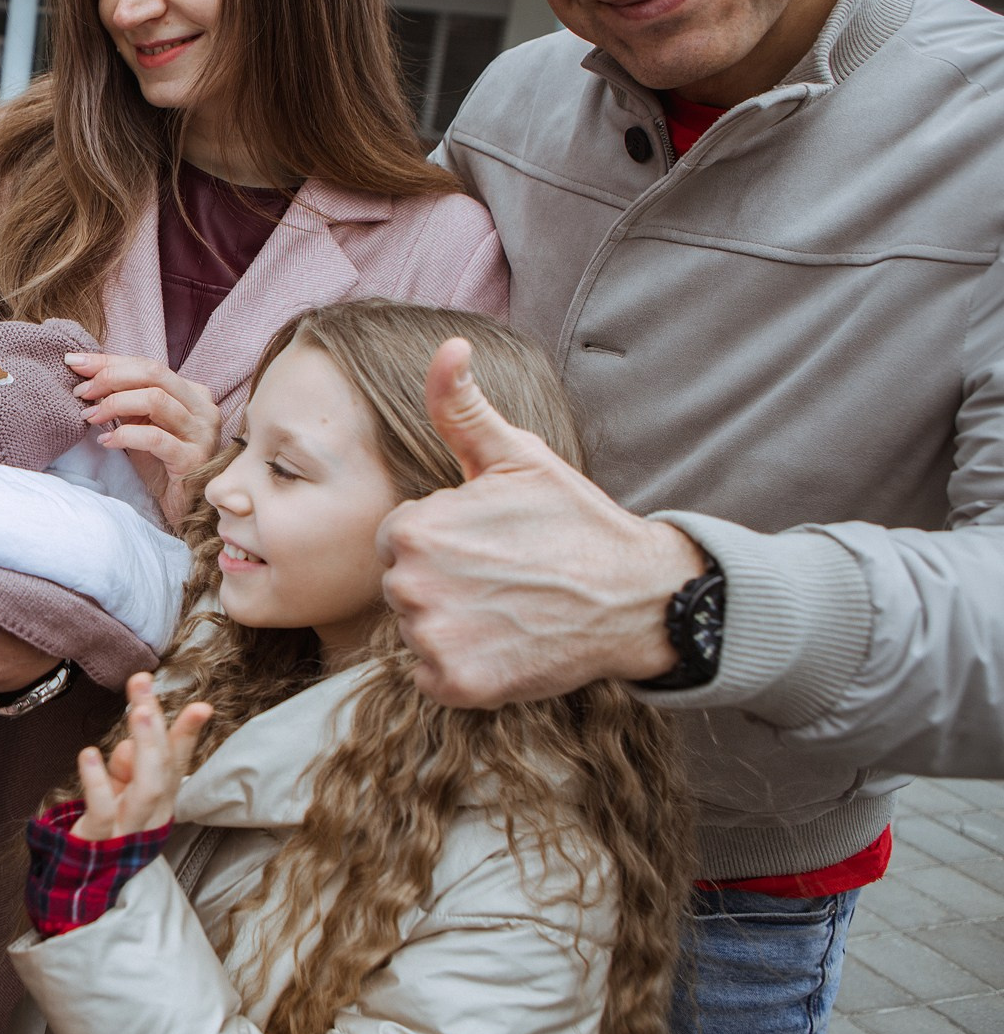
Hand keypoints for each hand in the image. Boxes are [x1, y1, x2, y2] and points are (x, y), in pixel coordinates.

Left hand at [65, 352, 221, 526]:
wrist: (186, 508)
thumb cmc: (162, 466)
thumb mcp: (142, 425)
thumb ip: (126, 401)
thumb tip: (87, 377)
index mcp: (192, 393)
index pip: (148, 365)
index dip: (110, 362)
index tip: (76, 363)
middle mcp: (202, 408)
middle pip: (154, 374)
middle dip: (110, 377)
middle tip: (81, 390)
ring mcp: (201, 433)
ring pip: (155, 400)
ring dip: (115, 404)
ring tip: (90, 415)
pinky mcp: (193, 459)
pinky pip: (155, 438)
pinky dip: (125, 436)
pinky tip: (105, 442)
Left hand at [74, 673, 211, 840]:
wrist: (82, 877)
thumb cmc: (107, 824)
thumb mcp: (122, 788)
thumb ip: (130, 764)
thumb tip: (131, 744)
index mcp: (160, 799)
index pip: (177, 761)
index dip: (188, 733)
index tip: (201, 706)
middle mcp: (152, 814)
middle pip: (163, 767)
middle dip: (157, 724)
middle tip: (144, 687)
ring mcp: (128, 829)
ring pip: (146, 788)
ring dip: (145, 746)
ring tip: (137, 711)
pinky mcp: (100, 840)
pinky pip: (103, 811)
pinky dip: (97, 781)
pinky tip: (89, 754)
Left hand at [376, 339, 707, 709]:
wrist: (637, 597)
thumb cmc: (572, 522)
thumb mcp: (515, 456)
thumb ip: (461, 407)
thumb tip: (447, 347)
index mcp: (413, 530)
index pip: (397, 539)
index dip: (443, 539)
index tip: (488, 543)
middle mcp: (412, 587)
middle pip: (402, 585)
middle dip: (441, 580)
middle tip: (502, 576)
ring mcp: (434, 640)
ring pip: (416, 630)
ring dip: (451, 623)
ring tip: (506, 607)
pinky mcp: (457, 685)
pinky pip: (432, 675)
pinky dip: (461, 667)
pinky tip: (504, 643)